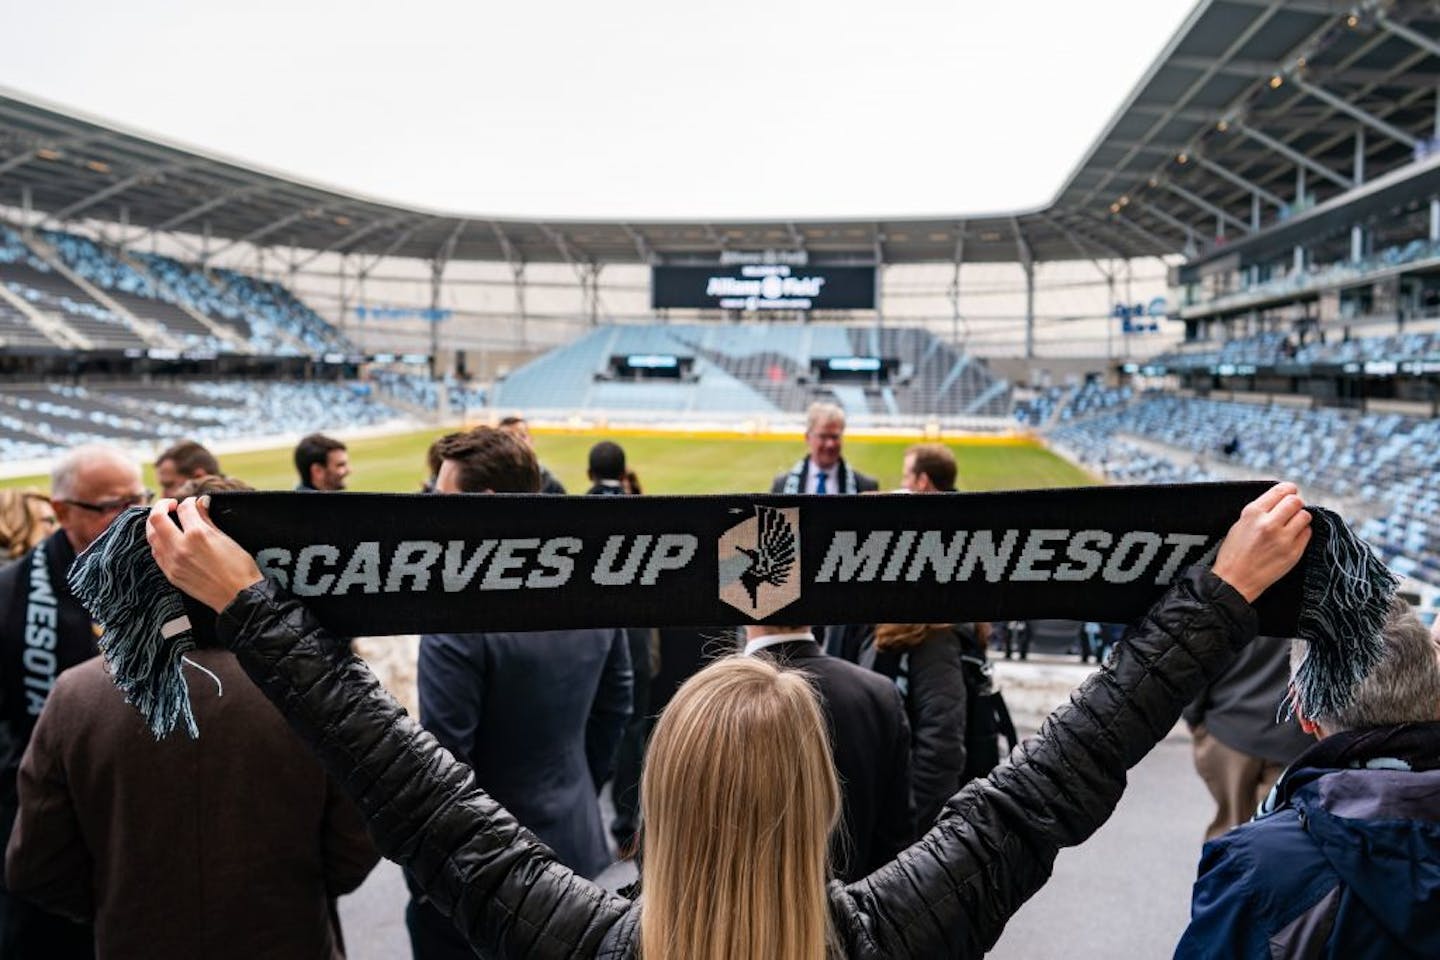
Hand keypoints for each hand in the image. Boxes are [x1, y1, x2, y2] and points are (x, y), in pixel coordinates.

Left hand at [146, 497, 263, 612]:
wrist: (238, 597)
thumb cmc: (240, 569)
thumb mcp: (226, 539)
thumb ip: (208, 519)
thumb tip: (201, 503)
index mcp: (197, 535)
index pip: (184, 508)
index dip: (189, 502)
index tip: (193, 503)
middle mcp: (180, 547)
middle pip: (156, 519)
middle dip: (161, 506)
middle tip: (170, 505)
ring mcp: (172, 562)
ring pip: (151, 536)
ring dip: (155, 524)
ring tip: (165, 521)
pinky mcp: (170, 574)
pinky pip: (156, 552)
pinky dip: (157, 541)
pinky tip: (166, 539)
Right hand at [1211, 482, 1311, 603]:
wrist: (1234, 580)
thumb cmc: (1234, 553)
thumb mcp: (1240, 524)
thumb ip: (1260, 510)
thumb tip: (1280, 499)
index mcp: (1253, 513)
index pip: (1281, 490)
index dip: (1289, 490)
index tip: (1291, 492)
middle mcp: (1269, 524)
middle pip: (1296, 501)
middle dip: (1295, 504)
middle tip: (1291, 510)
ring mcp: (1283, 539)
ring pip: (1305, 516)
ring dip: (1300, 518)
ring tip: (1291, 525)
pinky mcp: (1293, 553)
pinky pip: (1307, 533)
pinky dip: (1302, 533)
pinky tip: (1291, 538)